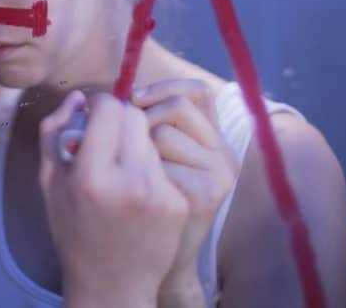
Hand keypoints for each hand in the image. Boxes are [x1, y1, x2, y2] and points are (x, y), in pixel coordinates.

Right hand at [39, 91, 189, 307]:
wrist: (110, 285)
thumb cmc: (74, 231)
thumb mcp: (49, 181)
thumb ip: (55, 132)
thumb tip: (78, 97)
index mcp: (91, 174)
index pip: (110, 107)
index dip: (100, 105)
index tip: (94, 115)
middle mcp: (128, 180)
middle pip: (135, 116)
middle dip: (120, 119)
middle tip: (109, 138)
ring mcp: (158, 192)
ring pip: (152, 137)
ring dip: (136, 142)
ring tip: (122, 168)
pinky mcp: (177, 203)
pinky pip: (165, 164)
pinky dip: (152, 168)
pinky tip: (139, 190)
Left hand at [131, 80, 238, 305]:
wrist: (162, 258)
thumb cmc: (150, 202)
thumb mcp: (157, 156)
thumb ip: (152, 123)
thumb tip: (123, 93)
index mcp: (213, 136)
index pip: (198, 91)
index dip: (162, 88)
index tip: (135, 98)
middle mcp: (223, 152)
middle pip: (177, 107)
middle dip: (143, 118)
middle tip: (129, 143)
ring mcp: (217, 173)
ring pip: (162, 135)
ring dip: (139, 150)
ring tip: (139, 175)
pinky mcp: (204, 195)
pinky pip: (157, 164)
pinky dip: (140, 176)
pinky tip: (144, 198)